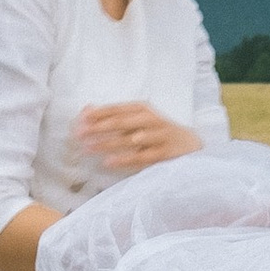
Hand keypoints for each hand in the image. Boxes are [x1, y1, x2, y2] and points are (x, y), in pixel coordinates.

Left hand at [79, 102, 203, 174]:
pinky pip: (141, 157)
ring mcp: (158, 137)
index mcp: (143, 109)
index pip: (117, 109)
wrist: (190, 145)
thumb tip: (86, 109)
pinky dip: (124, 159)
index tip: (81, 119)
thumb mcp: (137, 119)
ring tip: (89, 148)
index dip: (99, 114)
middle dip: (99, 128)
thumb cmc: (156, 132)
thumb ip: (114, 115)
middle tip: (80, 134)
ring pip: (129, 140)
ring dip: (107, 144)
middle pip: (121, 123)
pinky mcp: (164, 154)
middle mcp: (151, 120)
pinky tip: (109, 162)